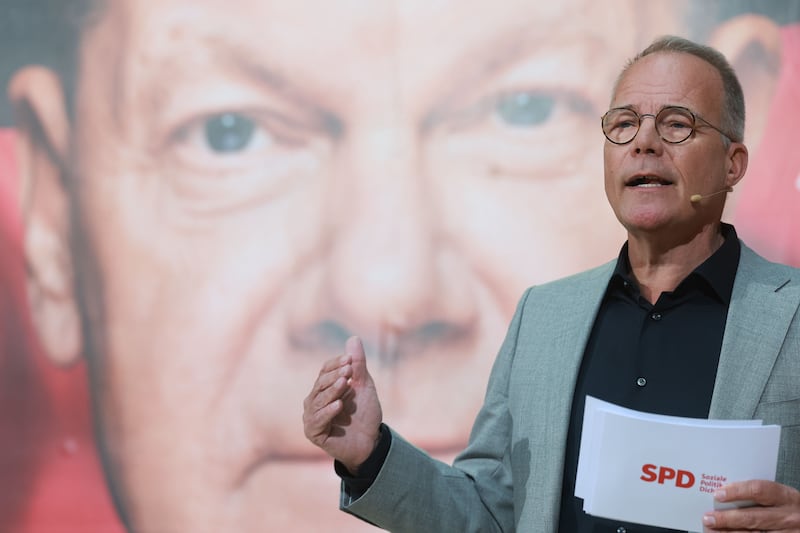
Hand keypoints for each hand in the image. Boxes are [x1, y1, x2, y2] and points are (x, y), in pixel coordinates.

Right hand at [303, 336, 382, 473]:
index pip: (325, 371)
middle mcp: (314, 401)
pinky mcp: (313, 433)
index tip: (350, 360)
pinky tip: (339, 405)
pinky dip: (328, 412)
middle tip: (349, 371)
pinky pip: (317, 420)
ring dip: (332, 391)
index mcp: (324, 388)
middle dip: (335, 376)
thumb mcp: (364, 386)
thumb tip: (353, 338)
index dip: (336, 364)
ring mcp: (312, 417)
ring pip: (318, 400)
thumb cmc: (364, 414)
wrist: (370, 442)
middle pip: (320, 384)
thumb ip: (358, 365)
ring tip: (345, 384)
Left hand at [702, 479, 799, 531]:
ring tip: (712, 530)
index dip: (737, 492)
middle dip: (727, 518)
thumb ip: (760, 495)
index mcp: (786, 497)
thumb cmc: (790, 508)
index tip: (718, 494)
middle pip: (753, 517)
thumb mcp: (781, 497)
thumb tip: (726, 495)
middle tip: (708, 518)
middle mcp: (788, 517)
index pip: (759, 490)